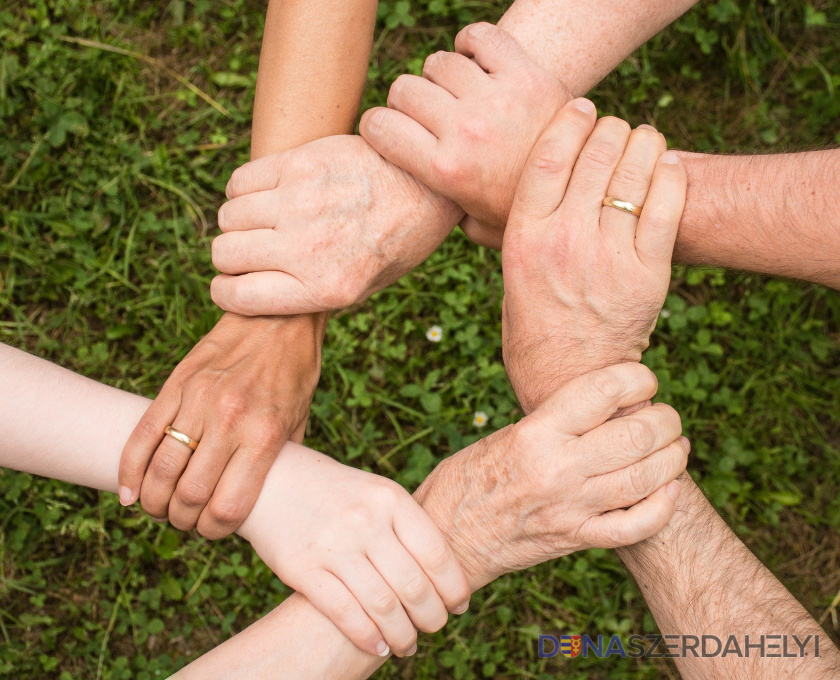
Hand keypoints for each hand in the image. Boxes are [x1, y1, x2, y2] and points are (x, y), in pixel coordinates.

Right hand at [118, 313, 323, 537]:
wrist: (278, 317)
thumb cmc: (294, 374)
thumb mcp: (300, 421)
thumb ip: (279, 461)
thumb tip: (263, 500)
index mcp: (264, 435)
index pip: (228, 506)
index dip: (215, 531)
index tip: (213, 531)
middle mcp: (230, 420)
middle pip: (189, 495)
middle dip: (182, 520)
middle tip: (185, 521)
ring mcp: (199, 400)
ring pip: (161, 469)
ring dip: (154, 501)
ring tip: (160, 508)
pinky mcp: (177, 384)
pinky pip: (143, 434)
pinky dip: (129, 470)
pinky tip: (130, 492)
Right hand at [209, 135, 462, 315]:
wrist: (428, 186)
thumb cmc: (396, 242)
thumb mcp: (364, 287)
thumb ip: (311, 295)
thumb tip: (255, 294)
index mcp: (326, 288)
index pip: (238, 297)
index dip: (226, 292)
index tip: (232, 284)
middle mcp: (309, 248)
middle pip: (225, 254)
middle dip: (231, 257)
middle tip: (253, 251)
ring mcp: (302, 202)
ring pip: (228, 216)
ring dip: (238, 222)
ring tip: (264, 221)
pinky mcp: (300, 163)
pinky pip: (240, 181)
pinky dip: (243, 190)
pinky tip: (268, 194)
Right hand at [238, 443, 470, 658]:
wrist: (272, 480)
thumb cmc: (335, 491)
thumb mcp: (376, 492)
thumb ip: (406, 525)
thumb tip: (445, 574)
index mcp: (390, 498)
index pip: (436, 553)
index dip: (454, 587)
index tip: (459, 605)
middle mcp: (365, 521)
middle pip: (414, 585)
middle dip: (432, 617)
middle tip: (435, 627)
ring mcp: (333, 545)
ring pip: (383, 606)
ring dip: (403, 635)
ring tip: (409, 645)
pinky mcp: (303, 569)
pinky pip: (344, 613)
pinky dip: (368, 637)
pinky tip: (379, 646)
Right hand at [360, 22, 568, 247]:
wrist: (586, 189)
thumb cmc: (524, 211)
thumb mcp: (477, 228)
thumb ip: (443, 215)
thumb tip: (417, 208)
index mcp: (446, 171)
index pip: (379, 126)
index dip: (376, 126)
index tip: (388, 131)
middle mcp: (465, 131)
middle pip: (404, 89)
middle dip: (406, 102)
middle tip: (426, 115)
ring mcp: (496, 99)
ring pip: (439, 62)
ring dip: (441, 76)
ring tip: (456, 94)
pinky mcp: (526, 74)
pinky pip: (480, 37)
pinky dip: (472, 43)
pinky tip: (476, 62)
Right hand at [414, 363, 687, 589]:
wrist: (446, 537)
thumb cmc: (468, 478)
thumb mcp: (506, 435)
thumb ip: (555, 423)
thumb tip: (607, 406)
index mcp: (535, 433)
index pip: (603, 390)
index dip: (637, 378)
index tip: (644, 380)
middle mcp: (557, 468)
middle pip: (637, 434)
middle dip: (666, 420)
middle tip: (667, 416)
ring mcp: (570, 507)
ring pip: (646, 478)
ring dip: (673, 458)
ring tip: (676, 446)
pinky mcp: (575, 539)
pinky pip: (636, 526)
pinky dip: (663, 507)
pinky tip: (669, 490)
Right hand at [501, 100, 686, 412]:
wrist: (570, 380)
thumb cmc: (533, 325)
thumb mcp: (509, 274)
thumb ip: (513, 229)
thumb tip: (515, 183)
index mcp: (524, 238)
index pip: (548, 156)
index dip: (569, 120)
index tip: (582, 106)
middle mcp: (565, 241)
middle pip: (595, 155)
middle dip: (610, 128)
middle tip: (615, 128)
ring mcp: (609, 257)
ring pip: (634, 173)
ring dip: (643, 144)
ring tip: (644, 140)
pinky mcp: (648, 275)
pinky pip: (666, 206)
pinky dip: (670, 176)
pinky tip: (667, 165)